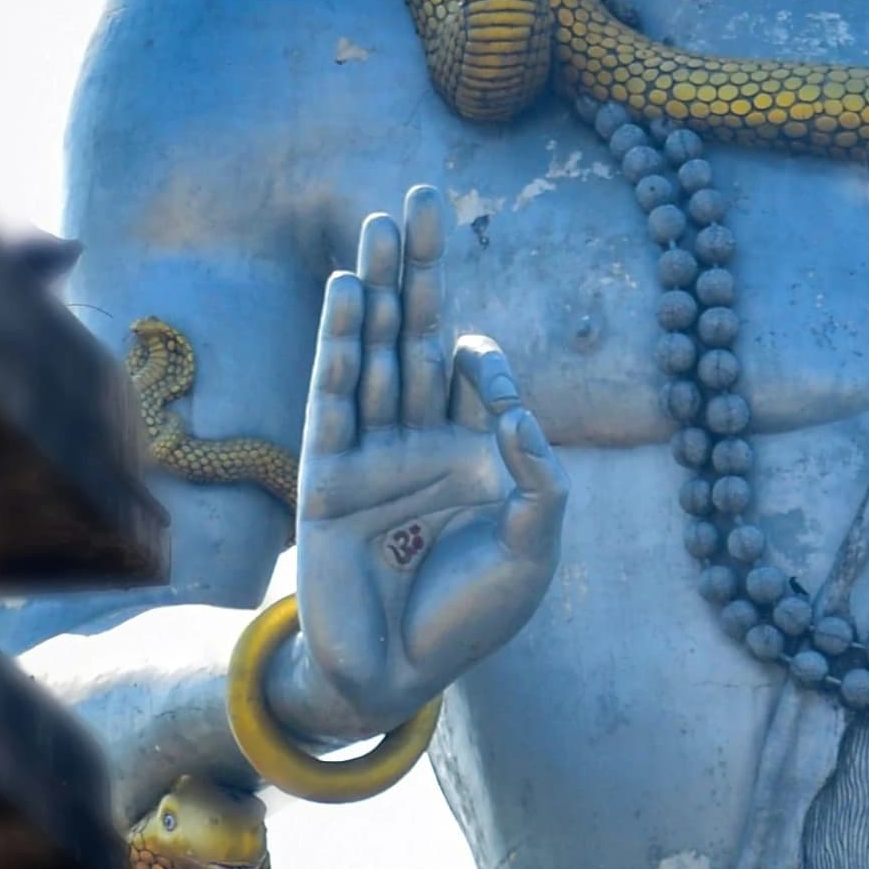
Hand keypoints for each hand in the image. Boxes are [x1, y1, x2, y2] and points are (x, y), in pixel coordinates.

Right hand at [281, 187, 566, 737]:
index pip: (468, 370)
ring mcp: (367, 453)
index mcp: (466, 450)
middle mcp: (414, 438)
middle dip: (418, 268)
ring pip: (372, 352)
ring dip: (373, 288)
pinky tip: (343, 292)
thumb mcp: (531, 553)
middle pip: (413, 333)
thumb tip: (520, 418)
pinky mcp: (327, 478)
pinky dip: (339, 345)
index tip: (488, 384)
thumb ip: (541, 486)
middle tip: (422, 194)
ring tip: (379, 222)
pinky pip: (333, 399)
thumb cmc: (468, 618)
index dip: (484, 362)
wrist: (400, 675)